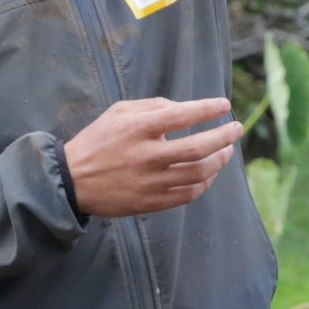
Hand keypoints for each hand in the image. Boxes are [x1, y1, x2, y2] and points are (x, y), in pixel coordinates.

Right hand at [63, 96, 242, 217]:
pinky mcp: (150, 203)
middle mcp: (146, 156)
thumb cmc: (98, 141)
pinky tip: (210, 173)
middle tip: (237, 129)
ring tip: (228, 150)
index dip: (207, 109)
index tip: (224, 105)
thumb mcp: (119, 113)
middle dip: (224, 137)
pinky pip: (188, 194)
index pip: (181, 115)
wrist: (72, 181)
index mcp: (137, 129)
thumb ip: (153, 106)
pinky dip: (205, 183)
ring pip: (198, 173)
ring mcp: (149, 182)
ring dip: (220, 160)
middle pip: (198, 148)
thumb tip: (186, 108)